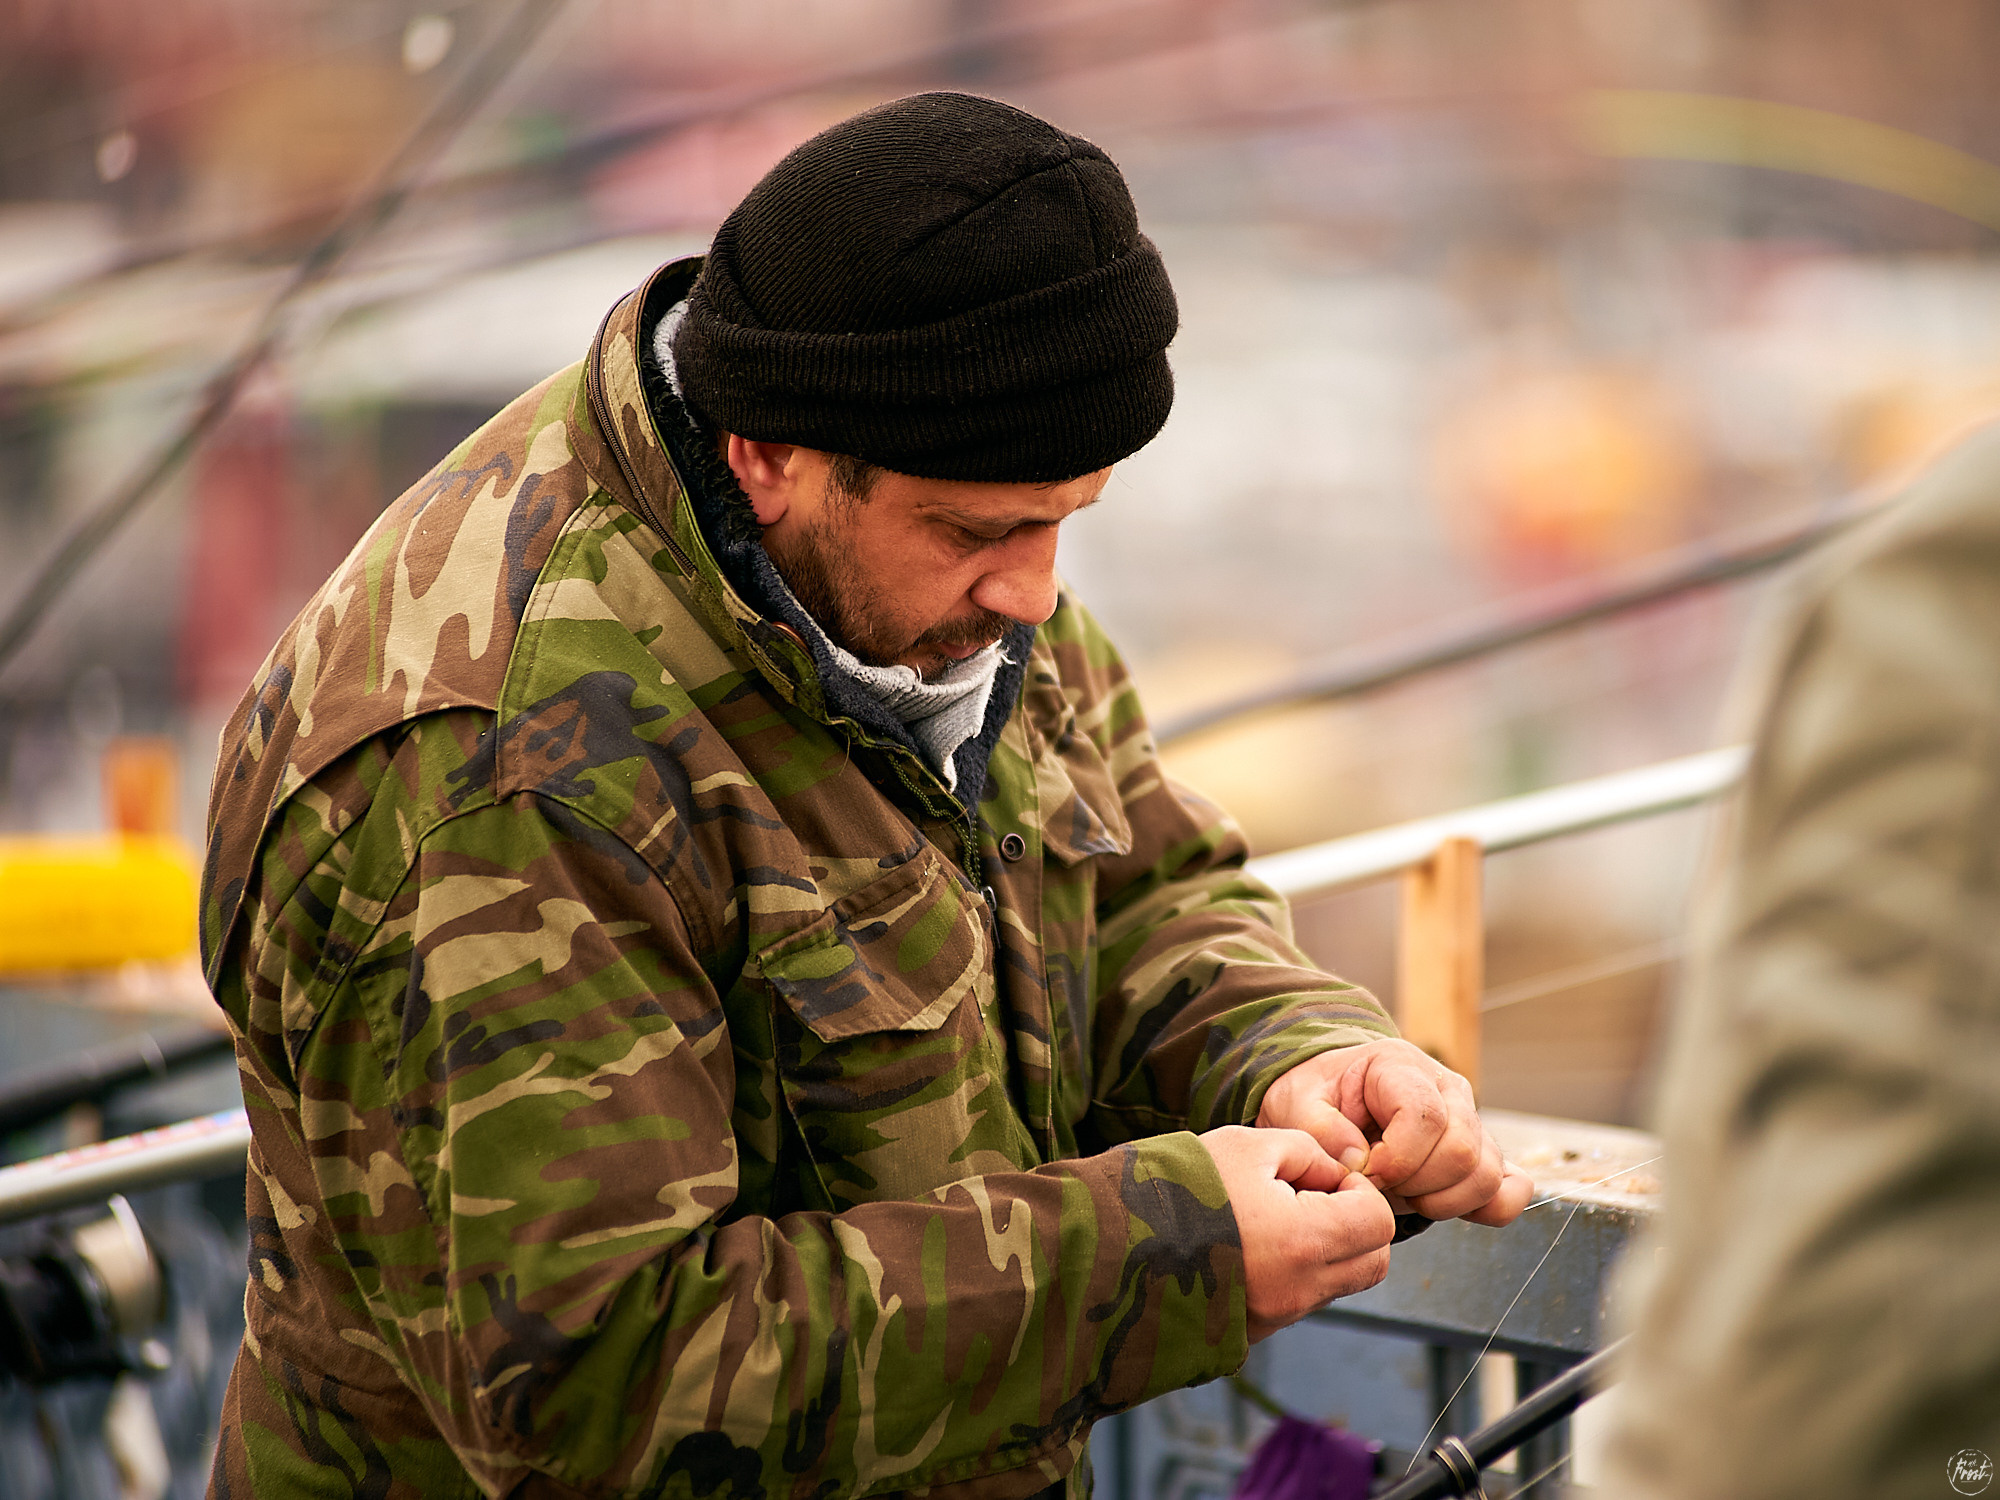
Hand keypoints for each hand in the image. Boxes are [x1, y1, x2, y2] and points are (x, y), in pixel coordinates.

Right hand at [1197, 1124, 1395, 1342]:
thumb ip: (1308, 1152)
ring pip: (1339, 1284)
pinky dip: (1297, 1274)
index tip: (1325, 1177)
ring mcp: (1276, 1316)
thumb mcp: (1247, 1145)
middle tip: (1314, 1197)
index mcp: (1304, 1240)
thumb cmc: (1179, 1185)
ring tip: (1276, 1219)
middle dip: (1358, 1225)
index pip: (1379, 1222)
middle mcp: (1299, 1289)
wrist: (1114, 1242)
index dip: (1361, 1191)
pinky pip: (1301, 1301)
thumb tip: (1336, 1175)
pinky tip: (1255, 1245)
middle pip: (1373, 1263)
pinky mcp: (1254, 1330)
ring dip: (1328, 1251)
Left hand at [1256, 1040, 1532, 1226]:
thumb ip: (1318, 1129)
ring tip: (1401, 1194)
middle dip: (1416, 1184)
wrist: (1334, 1097)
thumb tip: (1358, 1160)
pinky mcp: (1483, 1154)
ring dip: (1441, 1201)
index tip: (1364, 1173)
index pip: (1425, 1116)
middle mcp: (1448, 1089)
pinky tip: (1438, 1205)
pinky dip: (1484, 1208)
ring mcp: (1471, 1121)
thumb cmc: (1316, 1098)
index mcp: (1400, 1068)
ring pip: (1486, 1174)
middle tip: (1380, 1186)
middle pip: (1462, 1149)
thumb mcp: (1296, 1103)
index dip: (1396, 1158)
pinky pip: (1512, 1189)